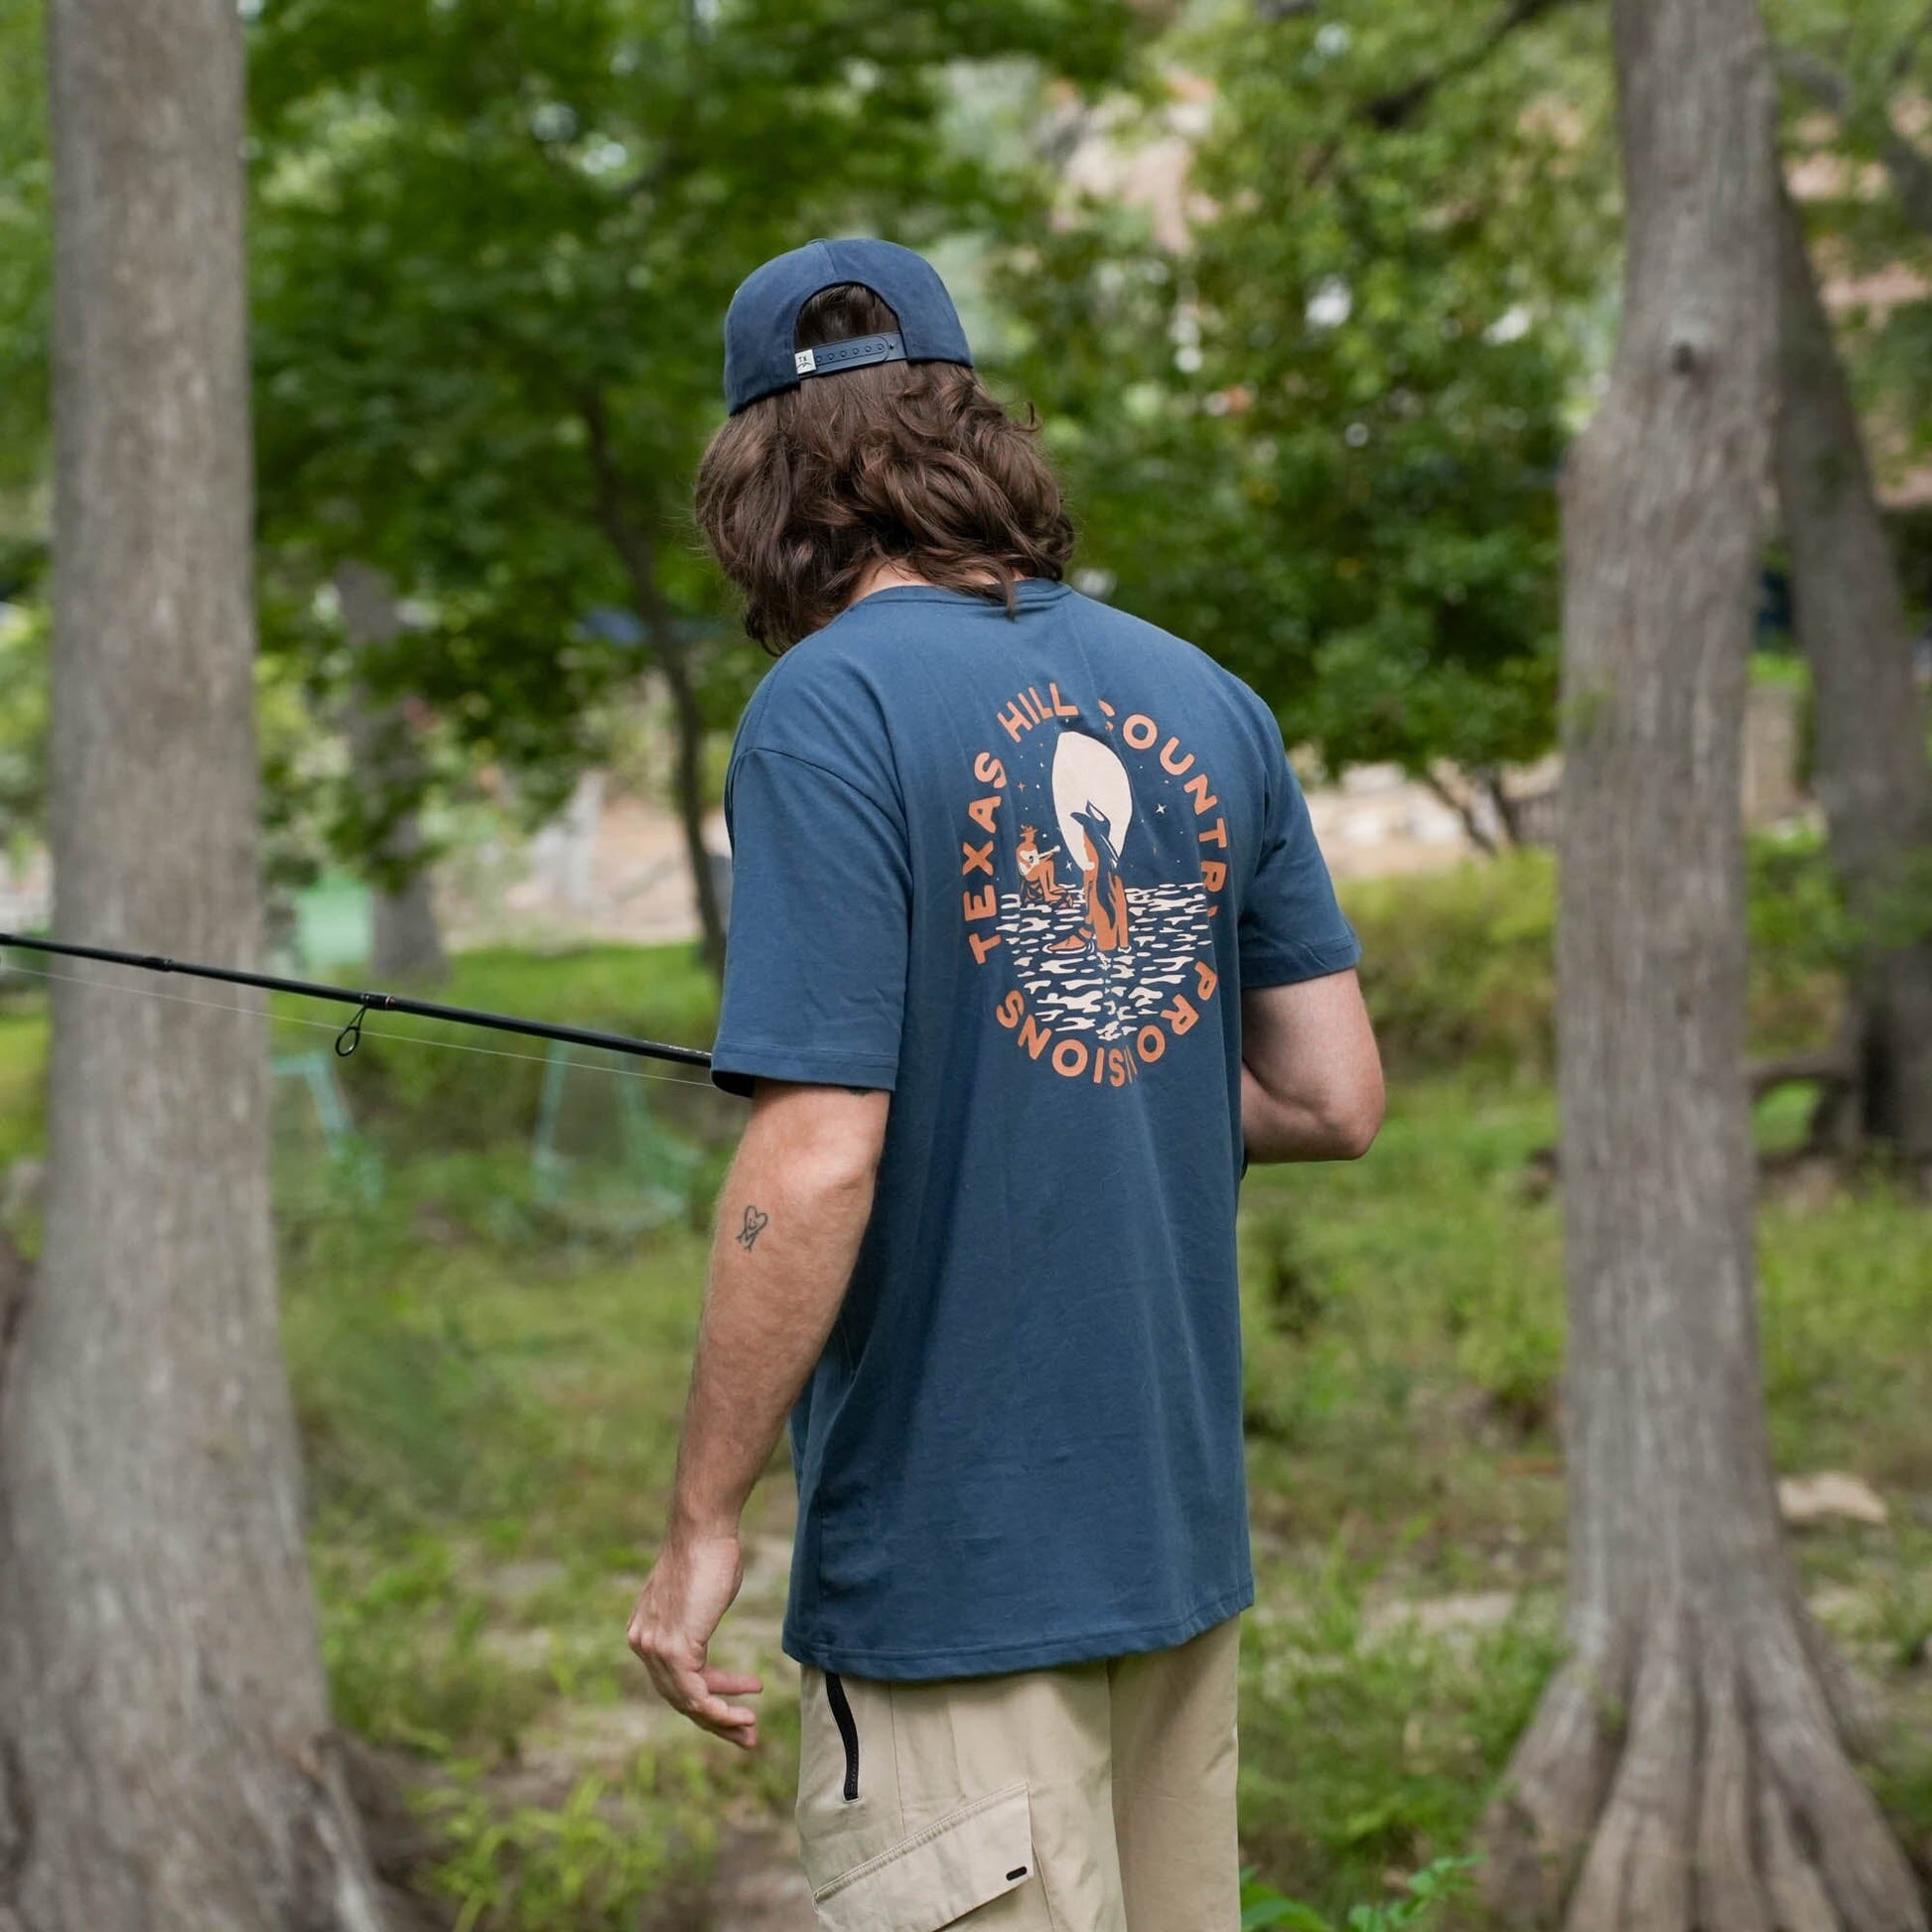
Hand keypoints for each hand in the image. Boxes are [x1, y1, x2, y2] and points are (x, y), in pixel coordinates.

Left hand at [626, 1523, 763, 1748]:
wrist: (704, 1530)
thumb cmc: (709, 1553)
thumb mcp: (698, 1597)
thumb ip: (694, 1621)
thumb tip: (701, 1629)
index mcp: (645, 1632)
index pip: (675, 1677)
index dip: (712, 1692)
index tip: (745, 1693)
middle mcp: (643, 1643)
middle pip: (679, 1697)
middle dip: (716, 1718)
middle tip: (746, 1734)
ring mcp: (655, 1648)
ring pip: (688, 1703)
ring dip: (723, 1720)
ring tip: (751, 1731)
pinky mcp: (674, 1649)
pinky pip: (696, 1696)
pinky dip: (721, 1711)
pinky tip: (744, 1715)